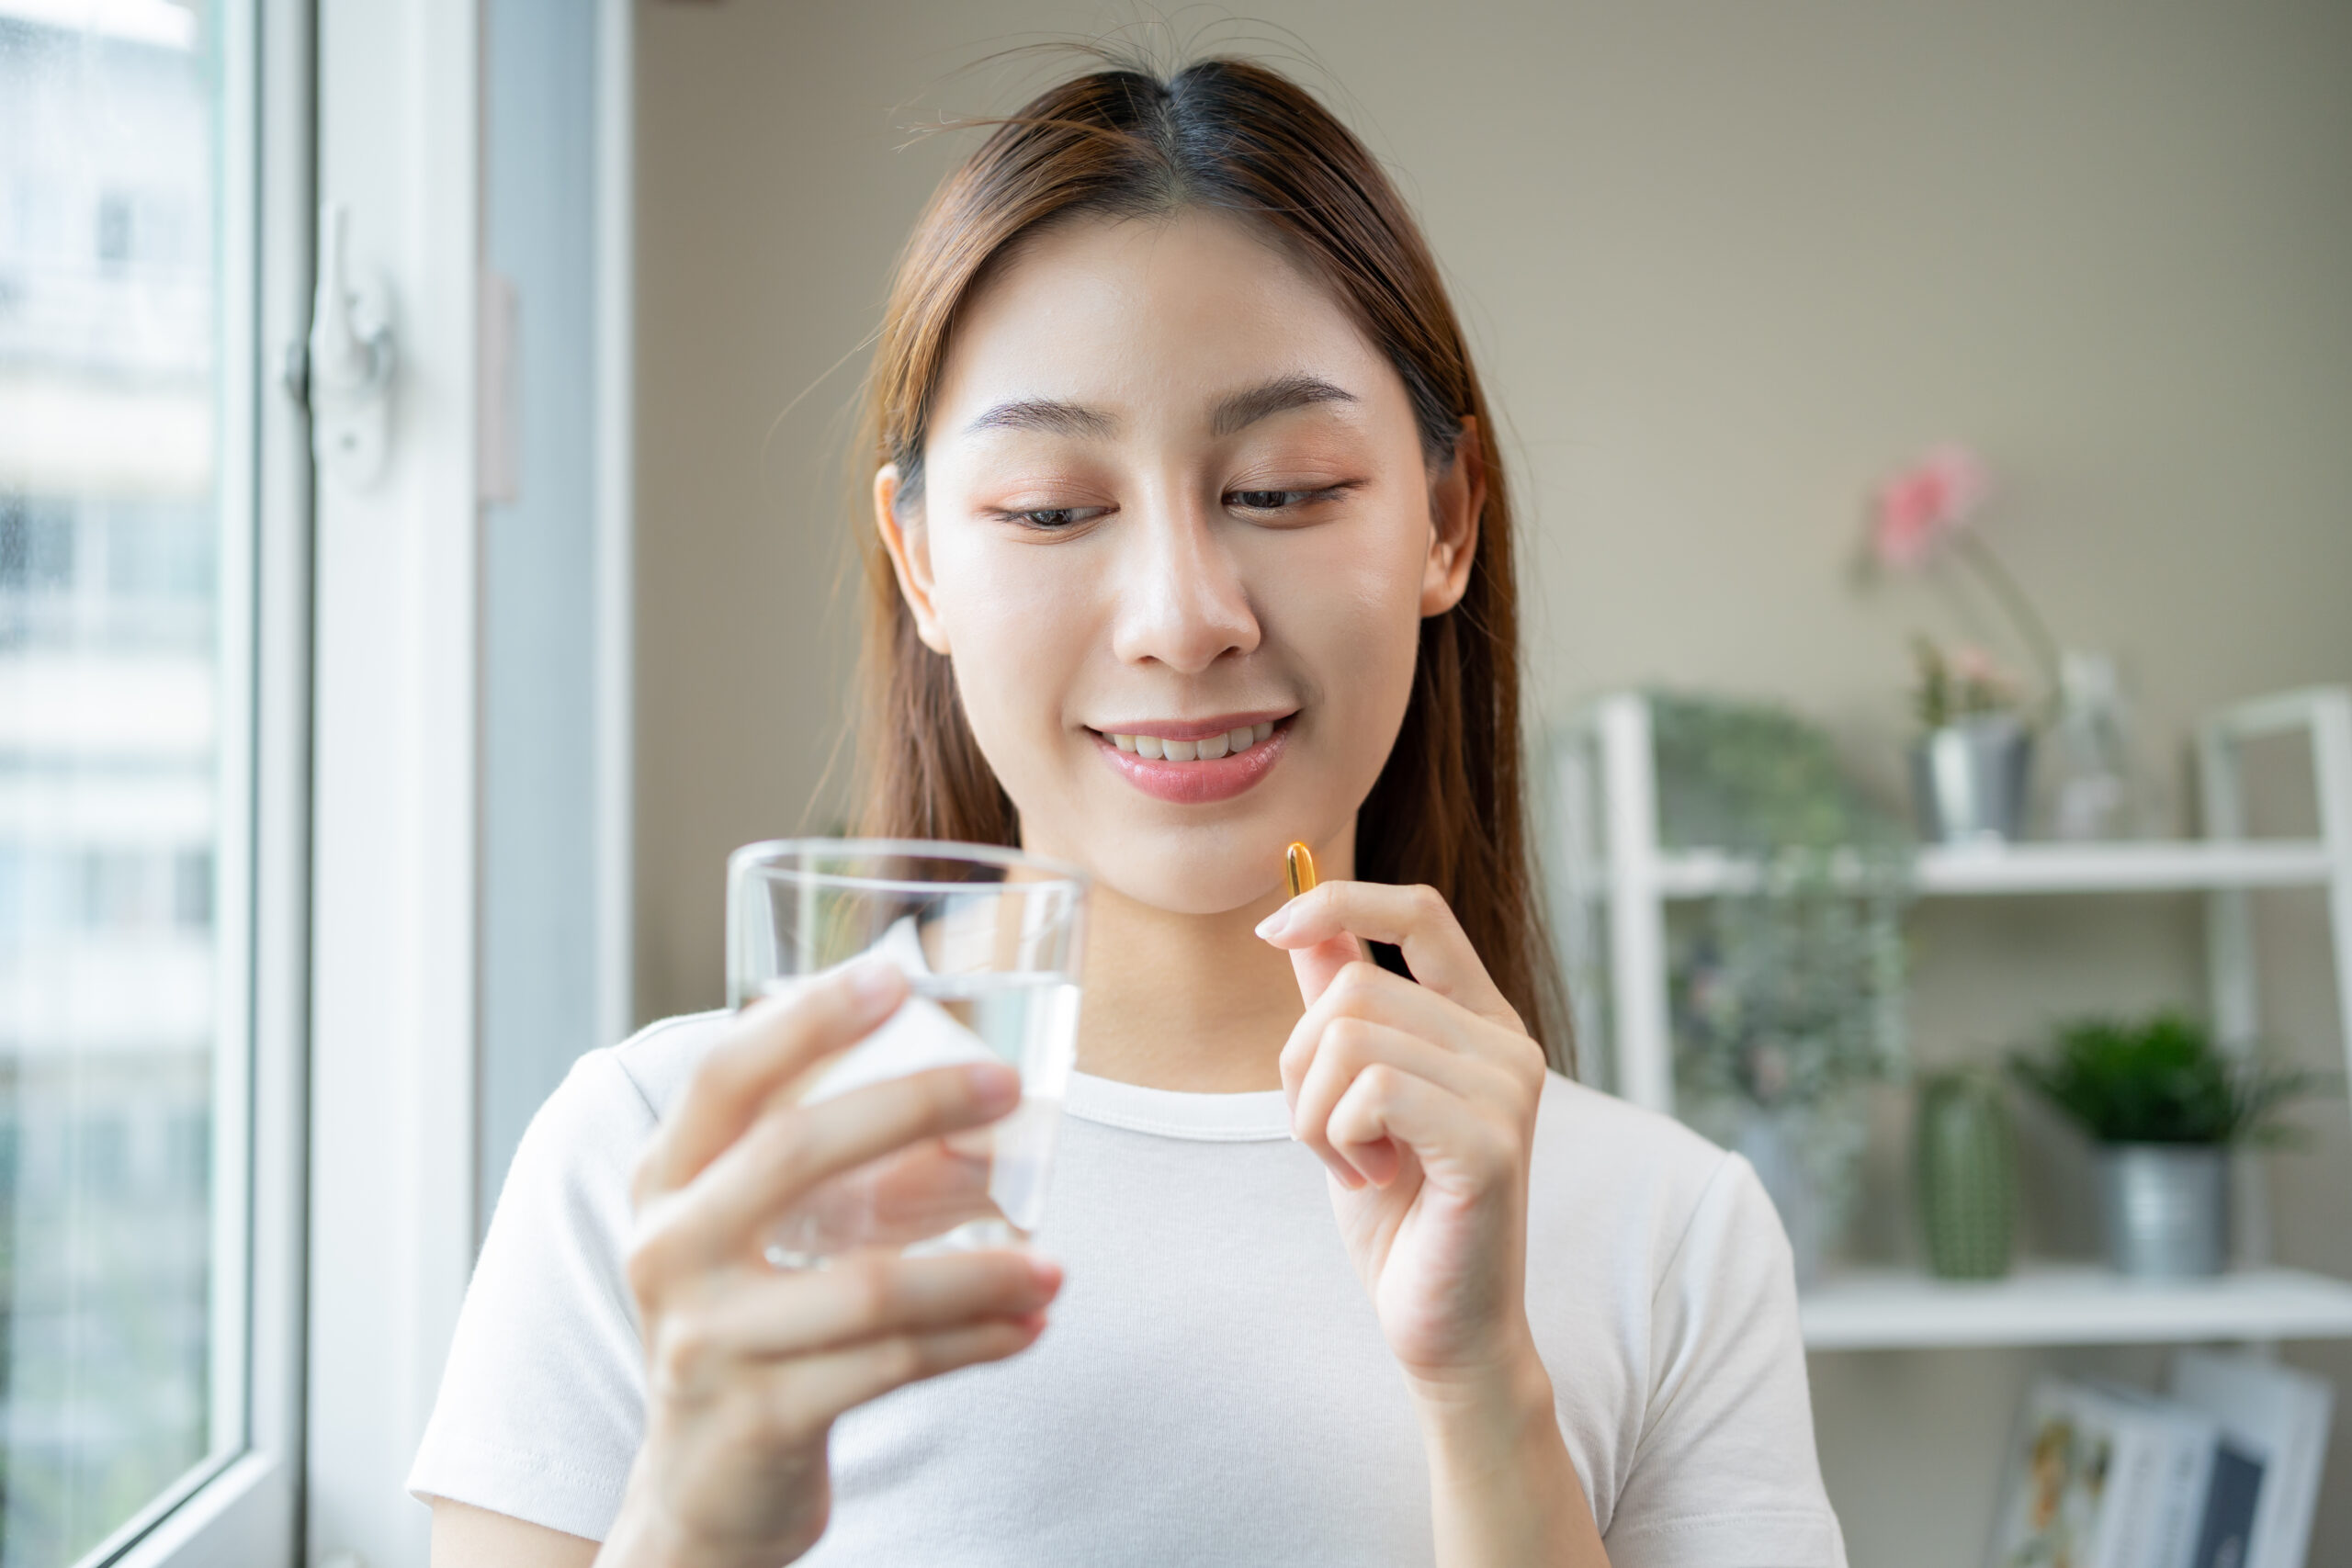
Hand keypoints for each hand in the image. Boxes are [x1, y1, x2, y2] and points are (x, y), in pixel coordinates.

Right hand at [602, 963, 1061, 1567]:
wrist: (701, 1489)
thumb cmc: (752, 1325)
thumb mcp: (757, 1236)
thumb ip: (834, 1165)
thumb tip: (981, 1100)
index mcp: (665, 1184)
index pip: (723, 1077)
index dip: (804, 1020)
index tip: (893, 974)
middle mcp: (667, 1252)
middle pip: (794, 1152)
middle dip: (914, 1106)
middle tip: (1009, 1087)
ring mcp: (706, 1341)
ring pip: (868, 1285)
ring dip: (981, 1271)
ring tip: (1055, 1265)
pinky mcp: (758, 1418)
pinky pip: (891, 1366)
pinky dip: (975, 1340)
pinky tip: (1030, 1324)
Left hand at [1257, 882, 1547, 1385]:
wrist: (1441, 1325)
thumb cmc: (1399, 1214)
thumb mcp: (1351, 1096)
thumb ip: (1339, 1008)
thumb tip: (1301, 922)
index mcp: (1481, 1021)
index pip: (1420, 912)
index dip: (1340, 900)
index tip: (1270, 929)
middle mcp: (1506, 1044)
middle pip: (1354, 987)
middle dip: (1299, 1064)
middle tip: (1326, 1136)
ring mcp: (1507, 1091)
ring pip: (1351, 1037)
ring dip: (1314, 1111)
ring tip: (1353, 1162)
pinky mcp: (1490, 1144)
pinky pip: (1372, 1091)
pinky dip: (1340, 1138)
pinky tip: (1372, 1179)